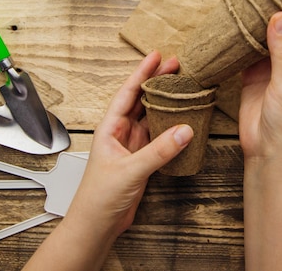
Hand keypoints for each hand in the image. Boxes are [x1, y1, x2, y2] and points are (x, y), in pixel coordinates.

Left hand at [69, 50, 193, 235]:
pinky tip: (183, 120)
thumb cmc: (98, 198)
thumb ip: (158, 151)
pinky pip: (159, 136)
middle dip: (157, 81)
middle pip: (141, 100)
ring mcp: (132, 146)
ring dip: (165, 102)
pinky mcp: (142, 160)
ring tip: (182, 86)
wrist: (97, 225)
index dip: (142, 72)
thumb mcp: (130, 171)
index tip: (156, 56)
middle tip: (177, 65)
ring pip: (151, 116)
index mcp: (109, 128)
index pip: (127, 92)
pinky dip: (171, 127)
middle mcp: (120, 133)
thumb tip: (184, 130)